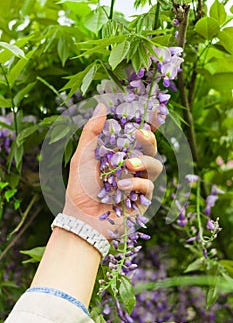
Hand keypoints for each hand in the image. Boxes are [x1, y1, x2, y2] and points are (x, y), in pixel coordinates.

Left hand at [63, 103, 162, 238]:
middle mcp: (132, 166)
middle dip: (150, 139)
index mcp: (120, 153)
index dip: (149, 123)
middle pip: (151, 148)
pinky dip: (136, 183)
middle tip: (140, 134)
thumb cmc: (80, 186)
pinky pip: (149, 186)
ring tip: (127, 164)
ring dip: (143, 161)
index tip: (155, 110)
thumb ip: (92, 131)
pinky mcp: (142, 199)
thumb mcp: (82, 155)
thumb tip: (102, 106)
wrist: (81, 216)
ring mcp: (139, 182)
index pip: (138, 136)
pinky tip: (121, 186)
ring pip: (155, 166)